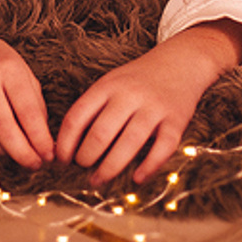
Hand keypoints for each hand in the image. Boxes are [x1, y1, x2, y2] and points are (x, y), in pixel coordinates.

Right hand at [0, 15, 53, 169]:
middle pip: (4, 128)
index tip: (49, 155)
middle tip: (35, 165)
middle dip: (22, 153)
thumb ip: (34, 104)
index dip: (39, 138)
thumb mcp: (21, 71)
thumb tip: (43, 143)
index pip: (27, 111)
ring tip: (16, 151)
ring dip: (4, 152)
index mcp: (7, 67)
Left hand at [55, 20, 241, 187]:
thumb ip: (92, 108)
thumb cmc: (138, 79)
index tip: (61, 160)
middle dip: (86, 158)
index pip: (78, 117)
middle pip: (101, 133)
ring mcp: (154, 108)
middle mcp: (129, 95)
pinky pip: (162, 149)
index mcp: (108, 85)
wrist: (180, 61)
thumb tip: (68, 145)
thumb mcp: (111, 83)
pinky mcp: (176, 121)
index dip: (65, 143)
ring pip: (129, 143)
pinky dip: (148, 167)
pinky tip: (136, 178)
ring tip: (98, 180)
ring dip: (109, 168)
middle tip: (82, 169)